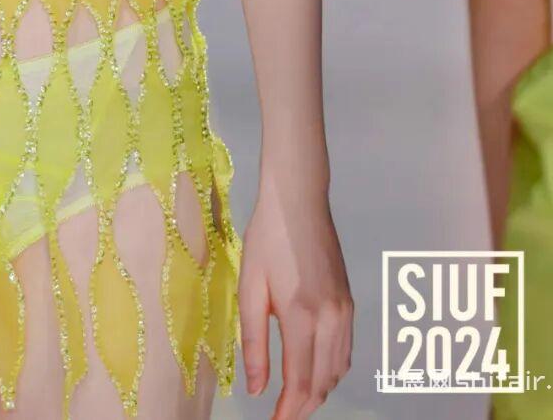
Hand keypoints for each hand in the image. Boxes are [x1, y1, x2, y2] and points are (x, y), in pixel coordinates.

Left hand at [238, 180, 352, 417]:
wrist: (299, 201)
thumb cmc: (267, 239)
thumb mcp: (250, 288)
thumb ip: (253, 342)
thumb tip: (257, 388)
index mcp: (301, 316)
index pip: (299, 382)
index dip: (287, 412)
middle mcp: (330, 319)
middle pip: (322, 383)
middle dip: (302, 408)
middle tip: (282, 418)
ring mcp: (345, 312)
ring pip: (338, 371)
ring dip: (318, 392)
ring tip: (294, 401)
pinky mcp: (350, 303)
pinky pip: (345, 352)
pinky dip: (332, 372)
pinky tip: (315, 373)